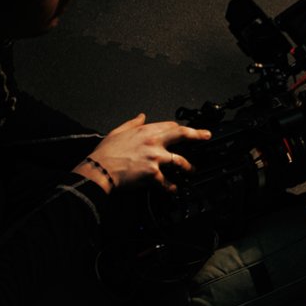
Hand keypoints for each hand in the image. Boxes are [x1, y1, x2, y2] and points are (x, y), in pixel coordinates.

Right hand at [74, 113, 211, 192]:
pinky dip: (171, 187)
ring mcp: (155, 158)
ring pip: (180, 161)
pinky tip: (174, 189)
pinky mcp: (153, 174)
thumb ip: (133, 123)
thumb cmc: (106, 152)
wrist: (100, 170)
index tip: (185, 130)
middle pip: (182, 135)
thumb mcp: (118, 131)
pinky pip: (167, 182)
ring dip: (188, 167)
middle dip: (197, 135)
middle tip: (206, 136)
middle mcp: (154, 142)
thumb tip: (141, 116)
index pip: (170, 126)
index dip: (179, 128)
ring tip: (192, 170)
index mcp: (146, 131)